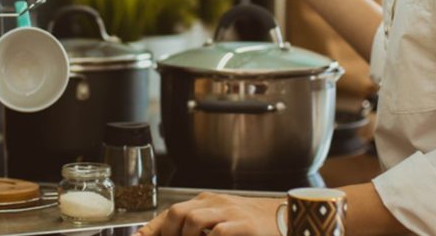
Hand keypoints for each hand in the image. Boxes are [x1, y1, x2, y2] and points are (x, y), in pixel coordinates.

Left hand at [134, 192, 282, 235]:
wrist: (284, 218)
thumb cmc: (251, 224)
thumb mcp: (221, 221)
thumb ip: (200, 228)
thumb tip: (172, 233)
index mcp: (206, 202)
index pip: (171, 212)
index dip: (151, 228)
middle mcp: (215, 203)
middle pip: (178, 212)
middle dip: (167, 233)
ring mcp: (230, 212)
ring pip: (194, 219)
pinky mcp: (245, 225)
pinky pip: (219, 232)